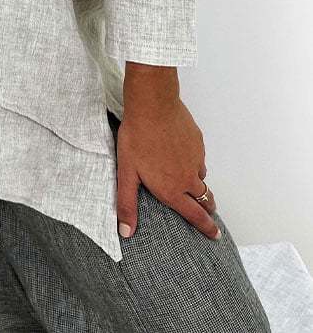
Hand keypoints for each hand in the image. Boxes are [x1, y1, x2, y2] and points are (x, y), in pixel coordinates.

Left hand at [116, 62, 219, 240]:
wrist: (153, 106)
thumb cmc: (137, 138)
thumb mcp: (126, 174)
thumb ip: (127, 204)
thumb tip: (126, 232)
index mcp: (172, 189)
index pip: (194, 215)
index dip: (206, 227)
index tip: (216, 235)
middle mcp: (188, 177)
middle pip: (204, 198)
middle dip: (207, 207)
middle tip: (209, 212)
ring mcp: (195, 158)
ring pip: (201, 177)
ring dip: (199, 184)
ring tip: (193, 184)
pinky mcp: (197, 141)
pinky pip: (199, 157)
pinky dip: (194, 161)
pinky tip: (184, 155)